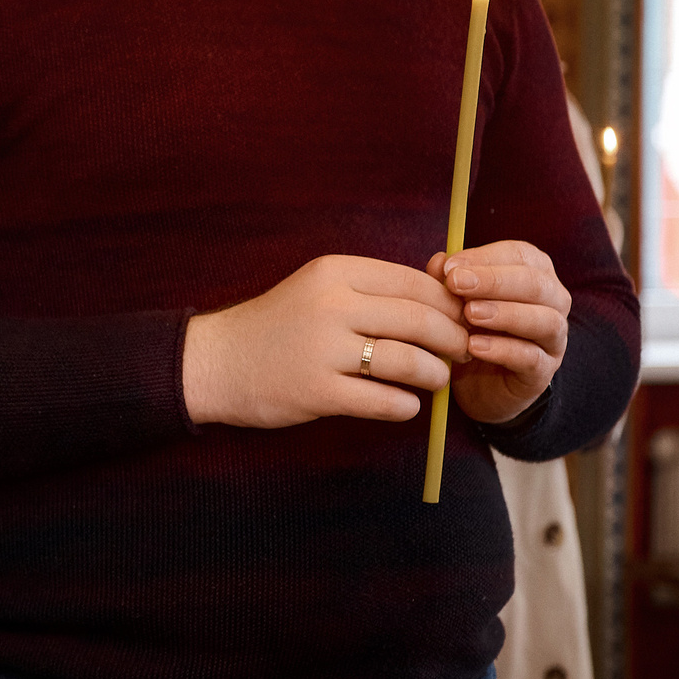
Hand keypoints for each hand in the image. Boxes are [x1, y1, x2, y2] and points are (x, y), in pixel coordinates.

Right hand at [182, 255, 468, 426]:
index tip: (462, 320)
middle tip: (463, 353)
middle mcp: (331, 306)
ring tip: (435, 380)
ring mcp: (323, 350)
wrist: (215, 362)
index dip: (450, 305)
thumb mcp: (318, 290)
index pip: (416, 283)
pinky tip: (404, 404)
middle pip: (420, 321)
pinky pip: (384, 401)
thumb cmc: (276, 327)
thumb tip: (443, 304)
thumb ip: (371, 291)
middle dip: (454, 340)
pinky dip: (405, 406)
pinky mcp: (317, 392)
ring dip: (434, 374)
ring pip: (409, 362)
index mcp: (335, 272)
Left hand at [425, 241, 568, 425]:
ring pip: (544, 320)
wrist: (478, 382)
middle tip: (456, 284)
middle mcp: (553, 302)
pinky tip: (474, 346)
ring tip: (469, 314)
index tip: (450, 267)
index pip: (521, 255)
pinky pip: (531, 357)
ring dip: (505, 314)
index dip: (486, 257)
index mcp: (535, 273)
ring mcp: (554, 337)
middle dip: (494, 281)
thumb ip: (448, 280)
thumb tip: (440, 262)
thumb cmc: (469, 328)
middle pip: (536, 283)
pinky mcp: (544, 370)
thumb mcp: (455, 300)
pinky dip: (502, 350)